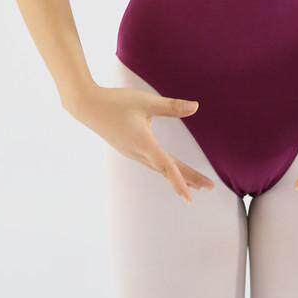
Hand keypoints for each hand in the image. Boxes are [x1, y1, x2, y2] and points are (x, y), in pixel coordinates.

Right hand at [64, 83, 214, 202]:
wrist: (87, 106)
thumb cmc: (116, 102)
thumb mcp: (146, 101)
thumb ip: (171, 106)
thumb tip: (197, 107)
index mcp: (143, 143)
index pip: (166, 165)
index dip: (180, 179)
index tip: (191, 195)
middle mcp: (138, 152)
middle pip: (167, 170)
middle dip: (189, 179)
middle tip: (210, 187)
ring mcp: (132, 153)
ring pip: (159, 168)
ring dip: (178, 176)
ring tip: (196, 184)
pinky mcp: (129, 149)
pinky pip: (152, 163)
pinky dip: (166, 169)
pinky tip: (172, 170)